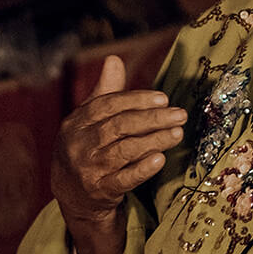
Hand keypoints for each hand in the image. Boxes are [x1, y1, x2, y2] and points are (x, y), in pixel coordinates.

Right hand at [51, 55, 186, 229]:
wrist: (72, 194)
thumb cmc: (87, 147)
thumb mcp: (90, 119)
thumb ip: (106, 91)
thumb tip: (114, 59)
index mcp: (77, 122)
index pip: (108, 105)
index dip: (137, 100)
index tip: (164, 99)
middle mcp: (79, 144)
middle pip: (119, 126)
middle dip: (152, 119)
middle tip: (180, 115)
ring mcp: (88, 169)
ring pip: (124, 151)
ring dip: (154, 141)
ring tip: (178, 133)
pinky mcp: (100, 191)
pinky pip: (123, 179)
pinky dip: (142, 169)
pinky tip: (160, 159)